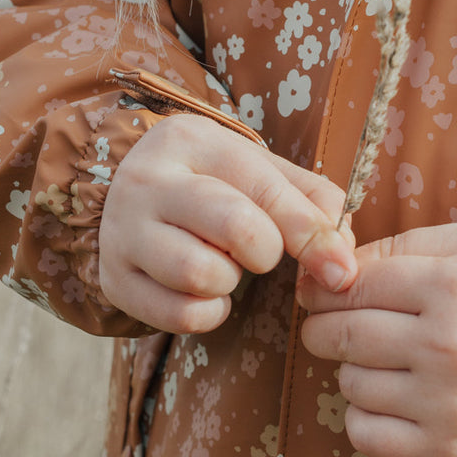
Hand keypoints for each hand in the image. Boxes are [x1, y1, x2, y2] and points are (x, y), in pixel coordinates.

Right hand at [98, 114, 356, 332]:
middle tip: (261, 252)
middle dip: (266, 252)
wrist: (125, 198)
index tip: (340, 268)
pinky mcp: (114, 279)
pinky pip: (179, 316)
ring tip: (224, 265)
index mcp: (190, 140)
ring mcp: (123, 231)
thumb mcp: (256, 170)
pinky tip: (205, 291)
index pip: (265, 189)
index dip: (312, 234)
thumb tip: (342, 258)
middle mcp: (148, 180)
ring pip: (200, 274)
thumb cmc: (210, 183)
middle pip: (234, 227)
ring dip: (230, 281)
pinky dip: (208, 313)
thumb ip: (310, 201)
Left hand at [299, 221, 456, 456]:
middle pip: (341, 335)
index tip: (322, 291)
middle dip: (324, 325)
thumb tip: (329, 272)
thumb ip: (399, 247)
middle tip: (332, 321)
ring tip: (384, 356)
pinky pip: (364, 434)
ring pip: (350, 383)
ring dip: (353, 367)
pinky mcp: (447, 446)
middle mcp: (448, 347)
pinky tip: (389, 394)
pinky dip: (364, 414)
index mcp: (452, 287)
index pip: (352, 286)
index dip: (326, 287)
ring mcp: (448, 403)